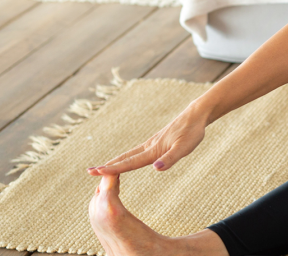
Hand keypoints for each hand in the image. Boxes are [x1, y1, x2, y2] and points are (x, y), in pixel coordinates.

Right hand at [86, 102, 207, 175]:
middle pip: (125, 158)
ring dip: (116, 161)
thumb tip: (156, 169)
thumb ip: (171, 158)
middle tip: (90, 172)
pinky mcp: (157, 141)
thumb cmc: (192, 132)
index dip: (113, 169)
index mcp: (153, 150)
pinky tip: (129, 160)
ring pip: (130, 154)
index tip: (96, 172)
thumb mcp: (185, 147)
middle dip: (108, 166)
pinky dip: (127, 157)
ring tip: (103, 168)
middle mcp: (149, 146)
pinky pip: (137, 152)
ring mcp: (152, 143)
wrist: (197, 115)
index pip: (130, 162)